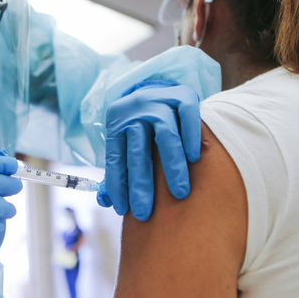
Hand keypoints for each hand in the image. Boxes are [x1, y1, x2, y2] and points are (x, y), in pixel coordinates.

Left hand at [98, 80, 201, 220]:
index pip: (115, 158)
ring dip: (172, 166)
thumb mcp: (123, 141)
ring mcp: (159, 101)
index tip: (124, 210)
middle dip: (141, 184)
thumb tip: (104, 201)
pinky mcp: (183, 94)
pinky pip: (188, 116)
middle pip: (138, 150)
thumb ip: (116, 170)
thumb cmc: (140, 126)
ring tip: (179, 193)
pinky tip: (194, 158)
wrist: (156, 85)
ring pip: (165, 134)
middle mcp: (136, 111)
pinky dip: (190, 136)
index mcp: (117, 123)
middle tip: (146, 212)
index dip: (118, 185)